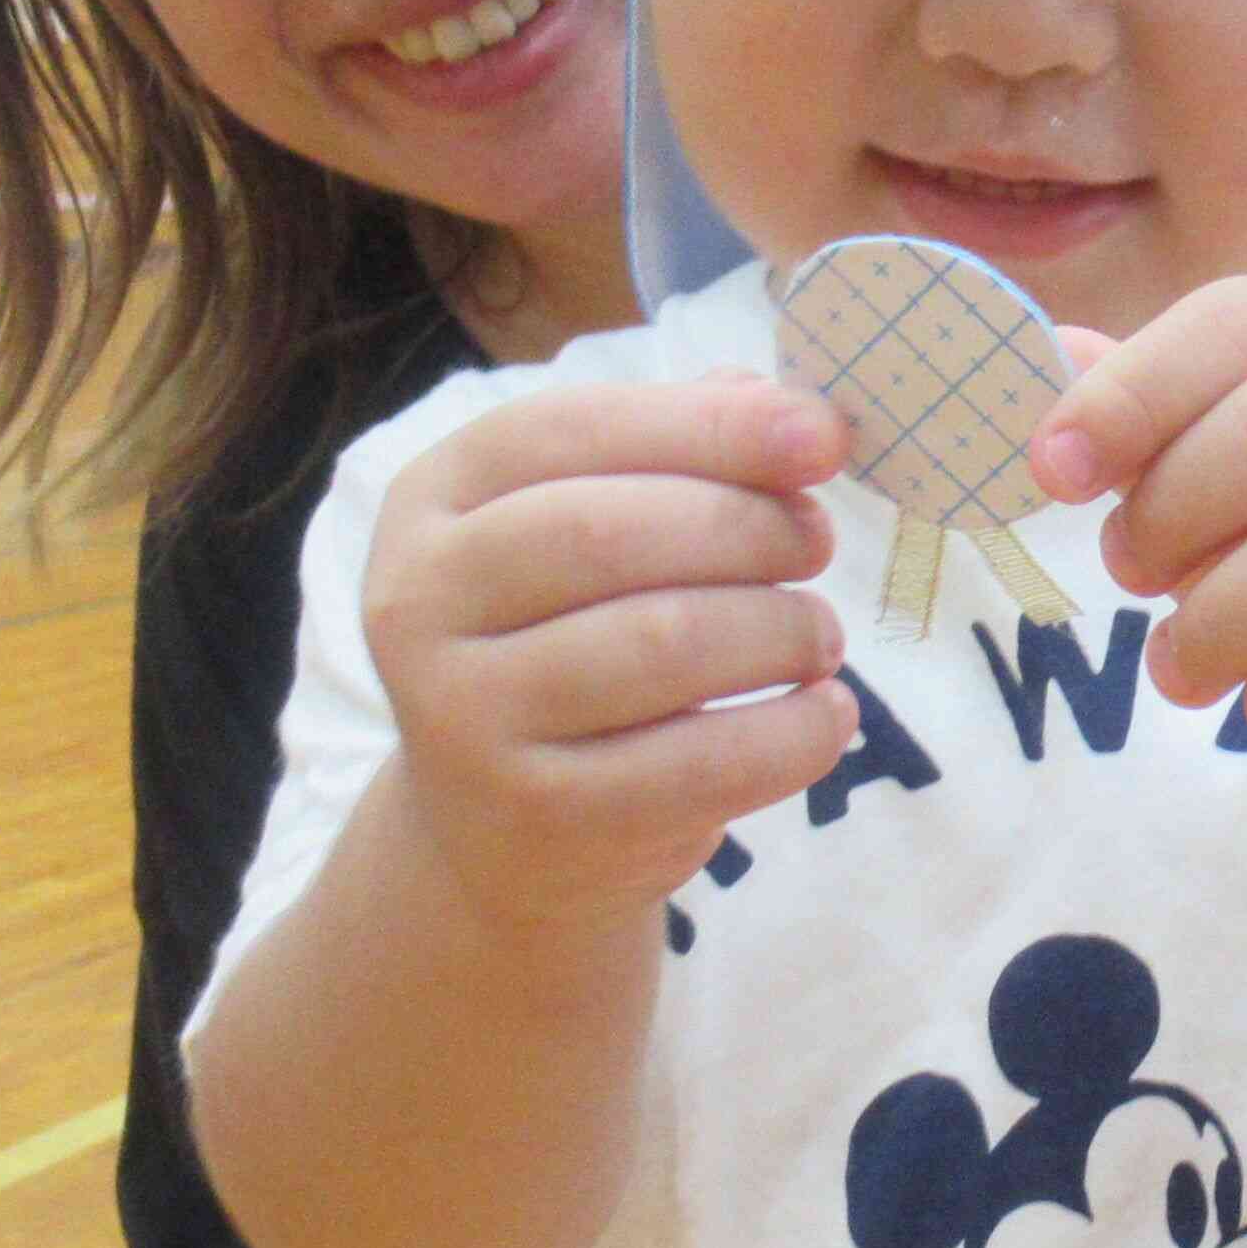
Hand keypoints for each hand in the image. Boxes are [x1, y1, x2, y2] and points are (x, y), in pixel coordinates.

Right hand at [362, 371, 852, 933]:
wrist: (501, 834)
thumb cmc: (568, 644)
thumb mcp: (590, 532)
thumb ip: (679, 455)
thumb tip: (800, 412)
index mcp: (432, 500)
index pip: (569, 430)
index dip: (707, 425)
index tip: (822, 439)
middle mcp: (421, 602)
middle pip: (613, 532)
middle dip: (749, 527)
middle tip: (817, 542)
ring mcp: (467, 717)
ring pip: (665, 642)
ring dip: (779, 627)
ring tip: (816, 634)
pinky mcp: (541, 814)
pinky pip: (702, 761)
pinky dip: (794, 732)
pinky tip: (825, 713)